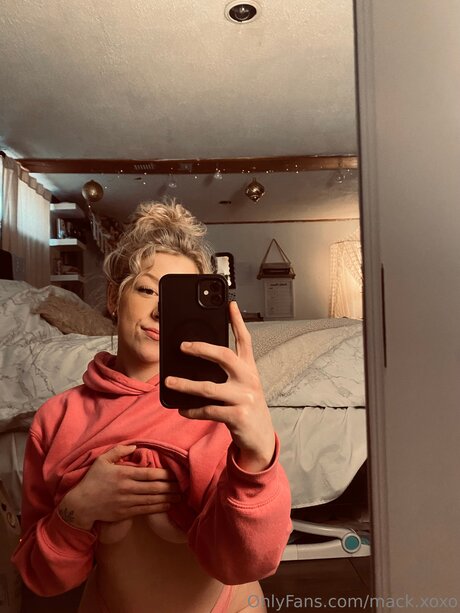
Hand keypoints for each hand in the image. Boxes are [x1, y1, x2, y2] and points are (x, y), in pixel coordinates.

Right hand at [58, 444, 180, 530]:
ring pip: (152, 500)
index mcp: (124, 474)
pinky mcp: (126, 513)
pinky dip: (158, 508)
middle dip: (171, 487)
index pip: (149, 474)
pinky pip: (146, 510)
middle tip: (183, 485)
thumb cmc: (92, 480)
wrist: (81, 505)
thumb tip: (134, 445)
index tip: (175, 474)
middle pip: (155, 487)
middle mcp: (128, 488)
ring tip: (180, 496)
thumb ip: (118, 451)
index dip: (165, 474)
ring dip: (168, 498)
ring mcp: (127, 502)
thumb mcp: (102, 461)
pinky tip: (167, 505)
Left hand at [165, 301, 275, 471]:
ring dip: (185, 384)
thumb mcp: (242, 386)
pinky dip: (192, 410)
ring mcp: (245, 398)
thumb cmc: (246, 407)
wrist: (260, 439)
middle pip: (224, 356)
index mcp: (249, 369)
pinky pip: (208, 410)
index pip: (245, 340)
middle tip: (182, 346)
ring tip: (169, 381)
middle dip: (201, 348)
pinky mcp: (237, 416)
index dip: (237, 321)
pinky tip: (182, 409)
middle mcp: (249, 379)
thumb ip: (227, 372)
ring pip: (209, 387)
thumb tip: (196, 360)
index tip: (229, 304)